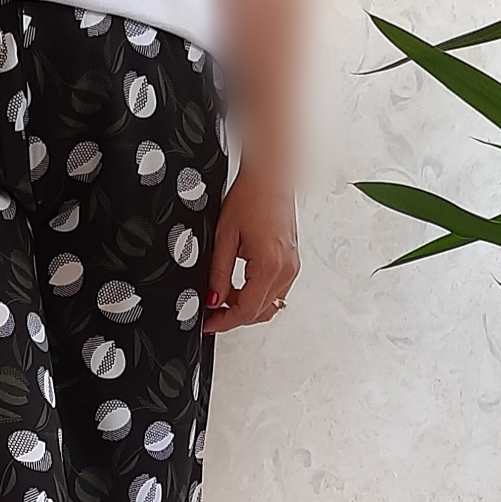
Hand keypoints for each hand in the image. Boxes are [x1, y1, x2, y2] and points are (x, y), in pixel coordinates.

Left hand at [203, 163, 298, 334]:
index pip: (246, 311)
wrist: (272, 177)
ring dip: (246, 306)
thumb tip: (212, 299)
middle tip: (211, 313)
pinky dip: (257, 295)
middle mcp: (286, 271)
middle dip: (233, 316)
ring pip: (268, 304)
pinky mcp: (292, 262)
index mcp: (269, 267)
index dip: (223, 322)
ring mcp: (292, 267)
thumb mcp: (224, 237)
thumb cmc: (252, 197)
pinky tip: (240, 286)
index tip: (208, 325)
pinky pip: (275, 291)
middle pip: (259, 312)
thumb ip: (218, 274)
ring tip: (223, 297)